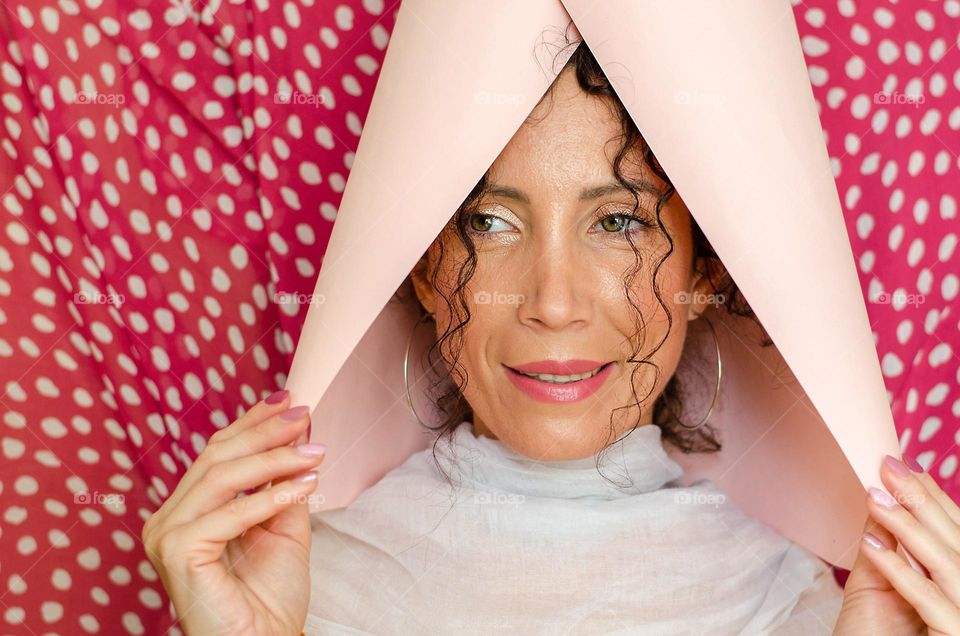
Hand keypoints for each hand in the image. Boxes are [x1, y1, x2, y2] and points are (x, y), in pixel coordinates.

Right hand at [141, 390, 324, 634]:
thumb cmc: (268, 596)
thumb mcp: (283, 525)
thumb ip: (282, 483)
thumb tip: (298, 436)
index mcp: (188, 509)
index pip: (217, 452)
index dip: (251, 422)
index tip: (287, 398)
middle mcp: (169, 517)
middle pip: (217, 457)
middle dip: (265, 432)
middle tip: (305, 415)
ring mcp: (168, 534)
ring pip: (223, 477)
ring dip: (274, 459)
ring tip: (314, 453)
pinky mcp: (177, 551)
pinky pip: (230, 513)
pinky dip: (270, 496)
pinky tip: (305, 486)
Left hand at [833, 454, 959, 634]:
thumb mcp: (890, 591)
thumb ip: (898, 552)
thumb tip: (886, 501)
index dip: (937, 501)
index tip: (909, 468)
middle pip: (957, 543)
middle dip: (922, 502)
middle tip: (888, 467)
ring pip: (947, 566)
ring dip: (908, 528)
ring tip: (874, 497)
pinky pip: (931, 602)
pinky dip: (901, 571)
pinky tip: (873, 546)